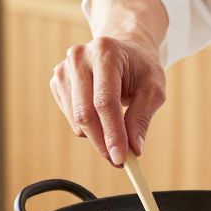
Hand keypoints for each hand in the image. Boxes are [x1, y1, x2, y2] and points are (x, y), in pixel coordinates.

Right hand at [50, 35, 165, 165]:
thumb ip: (142, 118)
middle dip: (102, 142)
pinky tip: (102, 115)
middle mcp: (79, 57)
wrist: (124, 50)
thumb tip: (133, 149)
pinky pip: (70, 117)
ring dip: (96, 136)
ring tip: (117, 132)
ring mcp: (64, 69)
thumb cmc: (141, 68)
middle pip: (85, 113)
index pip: (105, 101)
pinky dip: (87, 127)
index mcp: (105, 52)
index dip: (112, 133)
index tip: (121, 159)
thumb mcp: (153, 89)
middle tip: (118, 161)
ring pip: (76, 120)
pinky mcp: (57, 81)